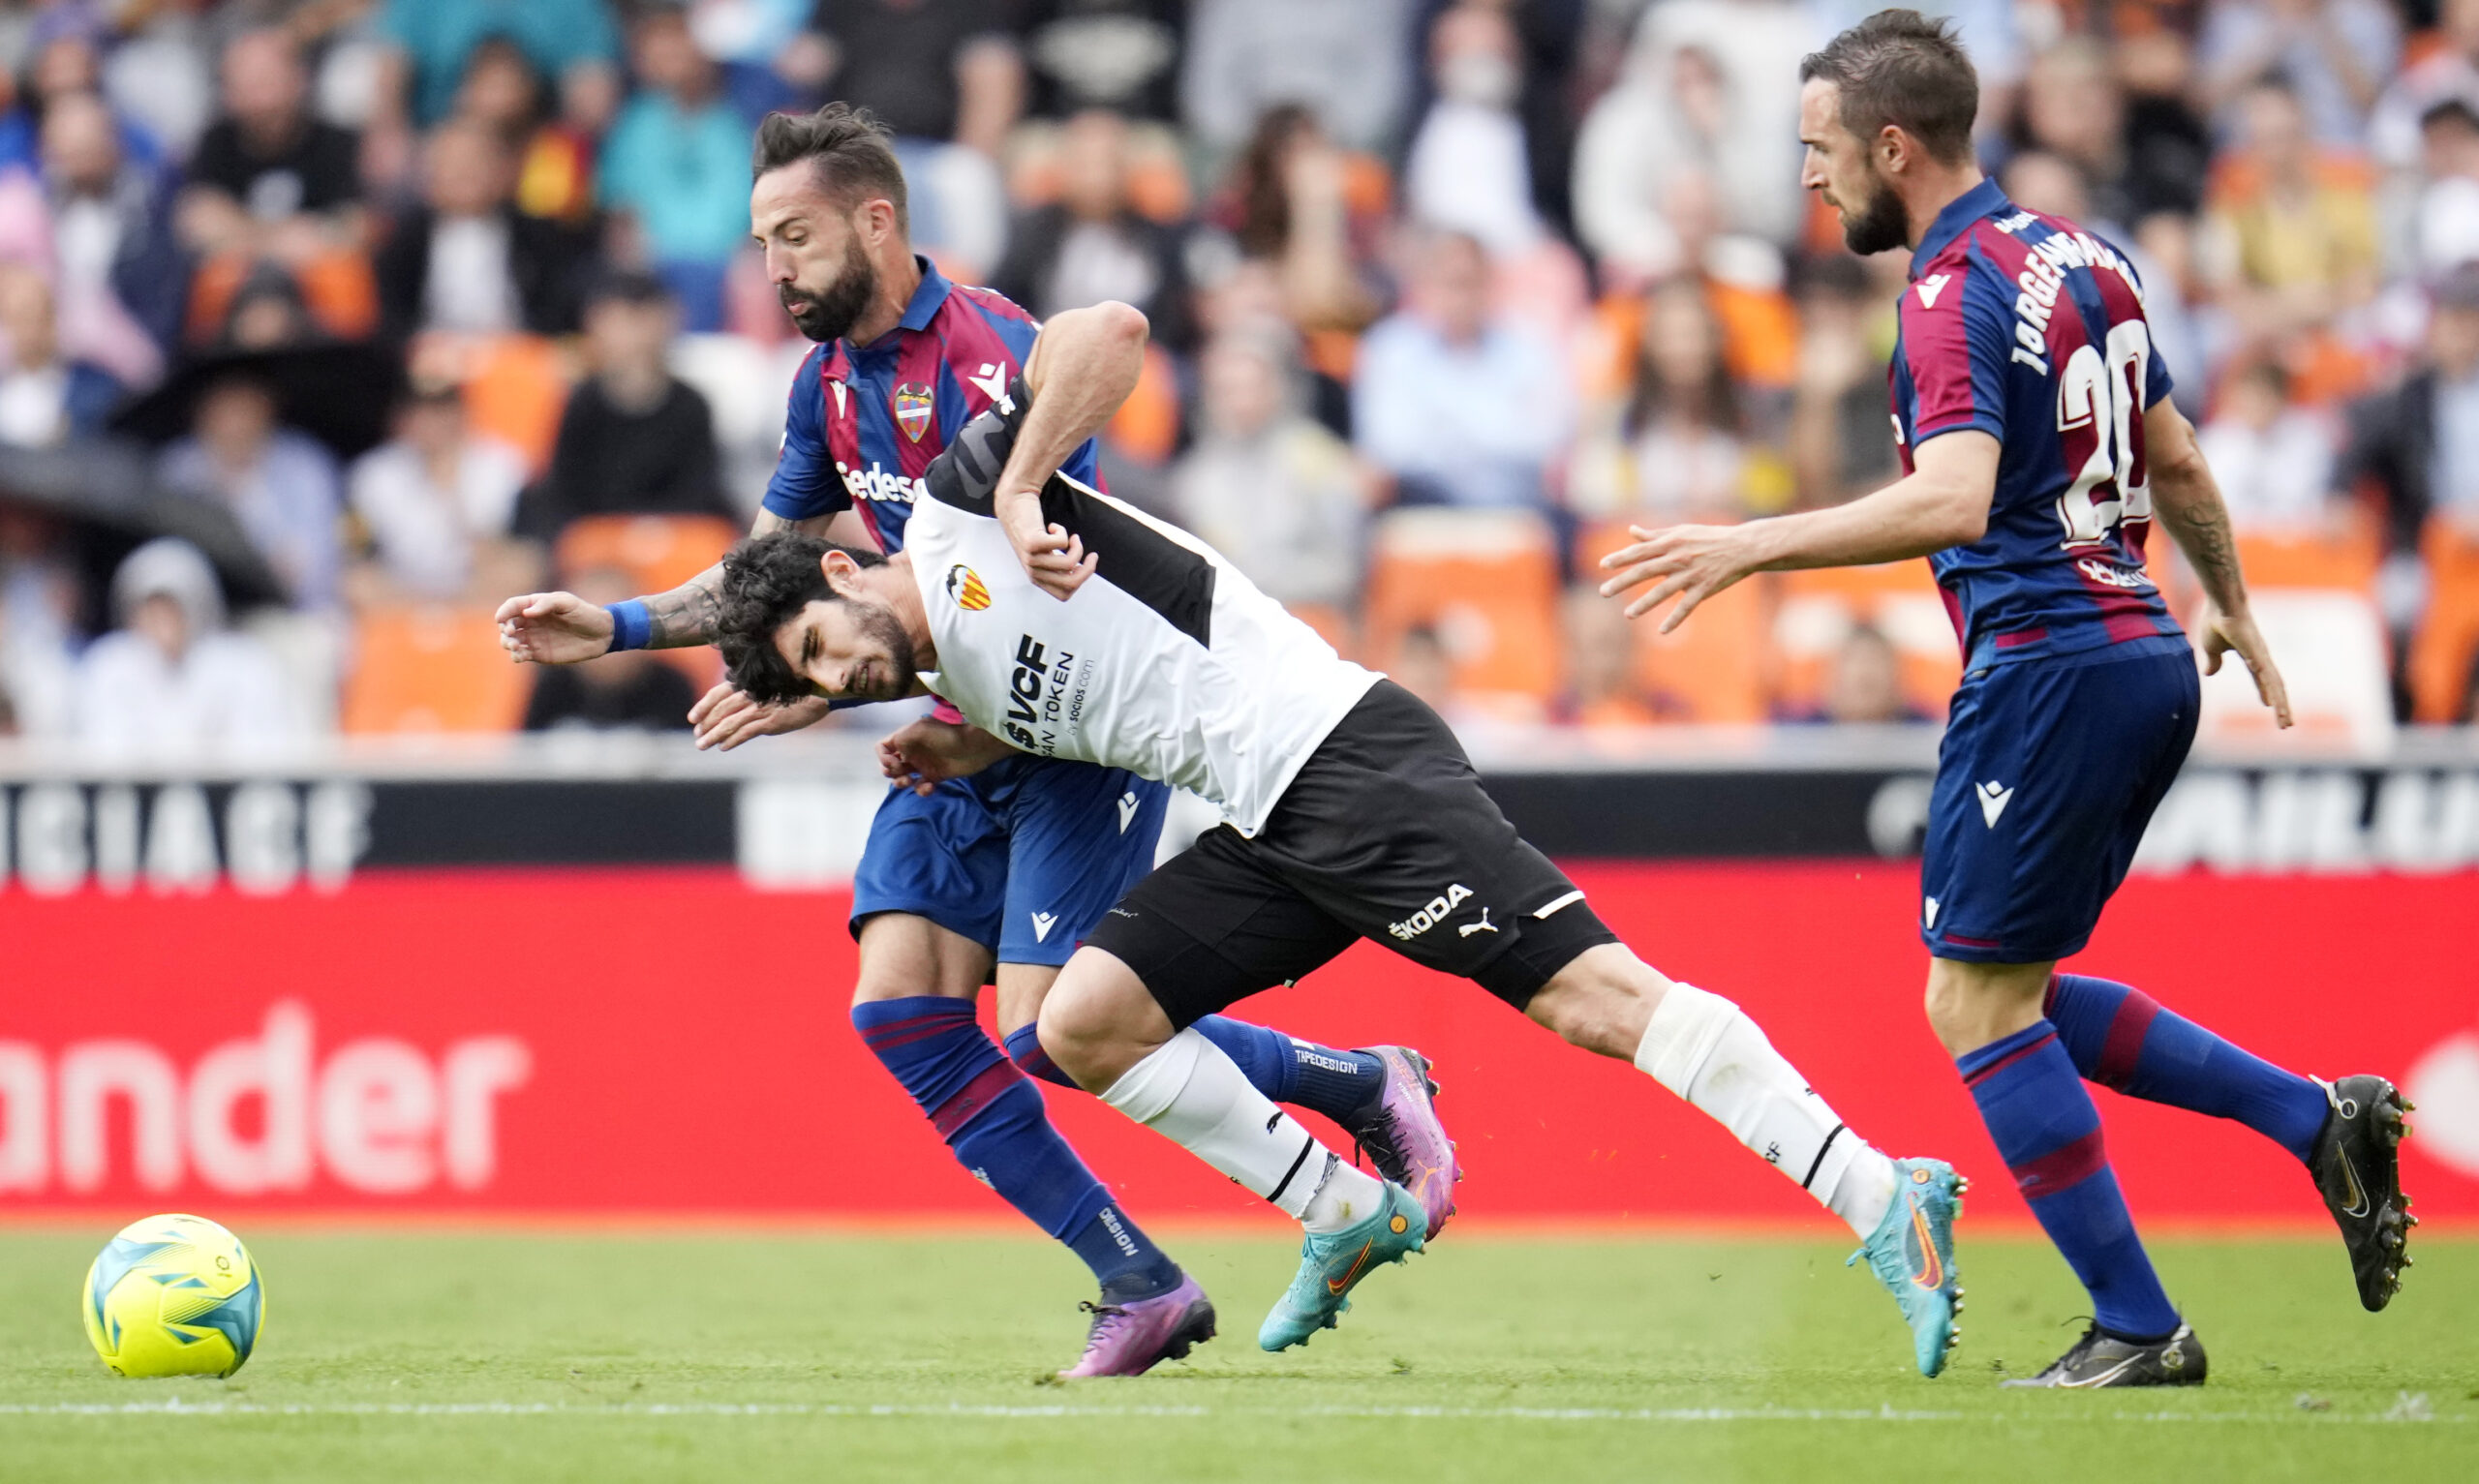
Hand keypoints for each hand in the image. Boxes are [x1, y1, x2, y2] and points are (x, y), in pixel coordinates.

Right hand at [496, 591, 613, 663]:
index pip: (512, 607)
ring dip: (507, 644)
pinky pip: (521, 655)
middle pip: (507, 625)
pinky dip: (516, 656)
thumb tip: (526, 613)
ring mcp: (533, 638)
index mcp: (535, 605)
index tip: (500, 619)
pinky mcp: (539, 654)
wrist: (600, 634)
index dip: (503, 612)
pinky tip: (520, 656)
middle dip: (504, 630)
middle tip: (510, 634)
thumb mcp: (567, 603)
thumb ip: (546, 604)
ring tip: (515, 646)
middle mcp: (531, 622)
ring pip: (510, 641)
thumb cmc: (584, 613)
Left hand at [689, 683, 833, 750]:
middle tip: (697, 736)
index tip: (692, 718)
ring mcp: (760, 708)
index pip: (717, 693)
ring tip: (703, 745)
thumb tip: (733, 710)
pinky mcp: (770, 722)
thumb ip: (752, 697)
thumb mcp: (770, 689)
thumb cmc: (794, 692)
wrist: (820, 695)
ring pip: (728, 724)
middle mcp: (751, 694)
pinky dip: (732, 741)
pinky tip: (723, 747)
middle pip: (719, 710)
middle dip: (705, 725)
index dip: (702, 706)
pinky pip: (745, 733)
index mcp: (749, 684)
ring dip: (713, 736)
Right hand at [878, 716, 1013, 794]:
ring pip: (902, 778)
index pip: (883, 748)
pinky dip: (921, 790)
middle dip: (891, 772)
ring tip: (911, 781)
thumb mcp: (918, 730)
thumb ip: (898, 739)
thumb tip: (890, 755)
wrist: (972, 747)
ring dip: (901, 783)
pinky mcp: (934, 777)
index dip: (883, 758)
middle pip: (889, 765)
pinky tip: (929, 787)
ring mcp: (922, 765)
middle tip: (904, 773)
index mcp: (905, 738)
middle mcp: (911, 752)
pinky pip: (920, 787)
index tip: (894, 763)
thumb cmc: (945, 736)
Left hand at [999, 487, 1095, 599]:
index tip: (1087, 563)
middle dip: (1088, 568)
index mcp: (1037, 578)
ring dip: (1077, 547)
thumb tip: (1084, 571)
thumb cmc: (1032, 530)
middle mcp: (1033, 572)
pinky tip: (1053, 527)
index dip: (1081, 580)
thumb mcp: (1045, 554)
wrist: (1012, 506)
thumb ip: (1058, 566)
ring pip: (1069, 563)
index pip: (1064, 595)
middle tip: (1092, 555)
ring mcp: (1031, 558)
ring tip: (1072, 537)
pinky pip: (1061, 543)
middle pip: (1071, 582)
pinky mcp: (1032, 542)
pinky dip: (1063, 532)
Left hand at [1596, 523, 1764, 630]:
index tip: (1603, 566)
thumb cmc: (1709, 537)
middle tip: (1603, 592)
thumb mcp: (1681, 531)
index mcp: (1671, 542)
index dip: (1621, 558)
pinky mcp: (1704, 588)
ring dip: (1644, 604)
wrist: (1741, 546)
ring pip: (1662, 591)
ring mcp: (1690, 575)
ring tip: (1628, 614)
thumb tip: (1632, 531)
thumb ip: (1655, 535)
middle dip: (1622, 582)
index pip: (1640, 551)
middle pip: (1644, 571)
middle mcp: (1678, 558)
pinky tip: (1662, 631)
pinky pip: (1686, 606)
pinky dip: (1674, 619)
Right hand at [2198, 606, 2293, 728]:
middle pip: (2274, 686)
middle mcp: (2261, 658)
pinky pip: (2265, 678)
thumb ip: (2213, 661)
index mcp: (2251, 656)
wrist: (2222, 602)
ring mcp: (2261, 656)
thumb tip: (2209, 673)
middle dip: (2281, 706)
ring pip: (2275, 686)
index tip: (2270, 706)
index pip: (2261, 679)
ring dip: (2281, 706)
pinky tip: (2273, 705)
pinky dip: (2270, 692)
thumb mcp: (2211, 647)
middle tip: (2286, 725)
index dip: (2266, 692)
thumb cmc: (2216, 619)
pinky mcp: (2257, 655)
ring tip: (2286, 723)